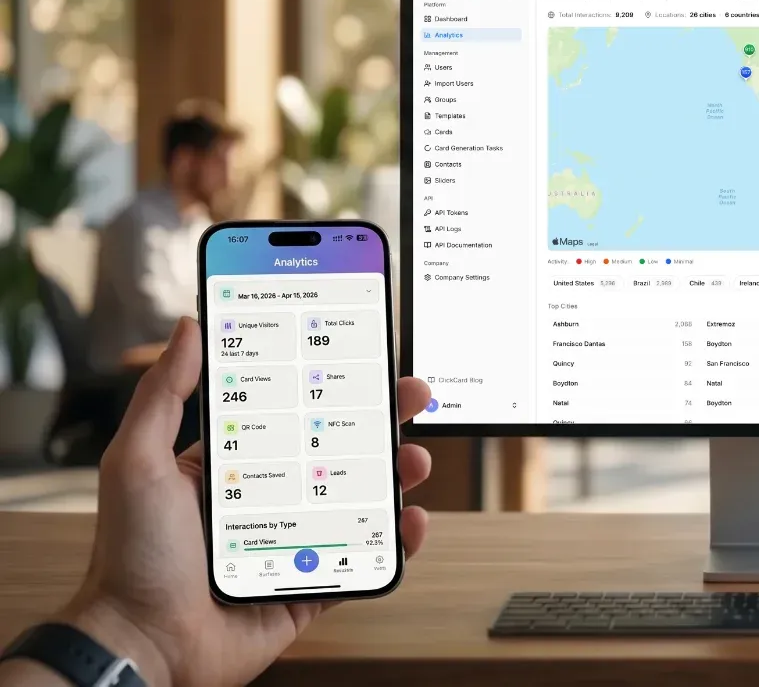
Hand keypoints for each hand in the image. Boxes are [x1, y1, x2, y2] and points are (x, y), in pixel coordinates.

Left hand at [54, 318, 433, 686]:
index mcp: (228, 468)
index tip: (361, 358)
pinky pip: (364, 559)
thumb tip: (187, 328)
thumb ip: (163, 394)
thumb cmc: (129, 558)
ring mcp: (291, 544)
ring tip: (414, 461)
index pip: (290, 413)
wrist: (142, 645)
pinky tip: (409, 521)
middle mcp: (265, 501)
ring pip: (360, 501)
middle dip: (380, 422)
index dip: (330, 385)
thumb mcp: (136, 461)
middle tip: (410, 397)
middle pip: (337, 450)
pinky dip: (395, 541)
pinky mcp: (309, 586)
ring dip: (395, 476)